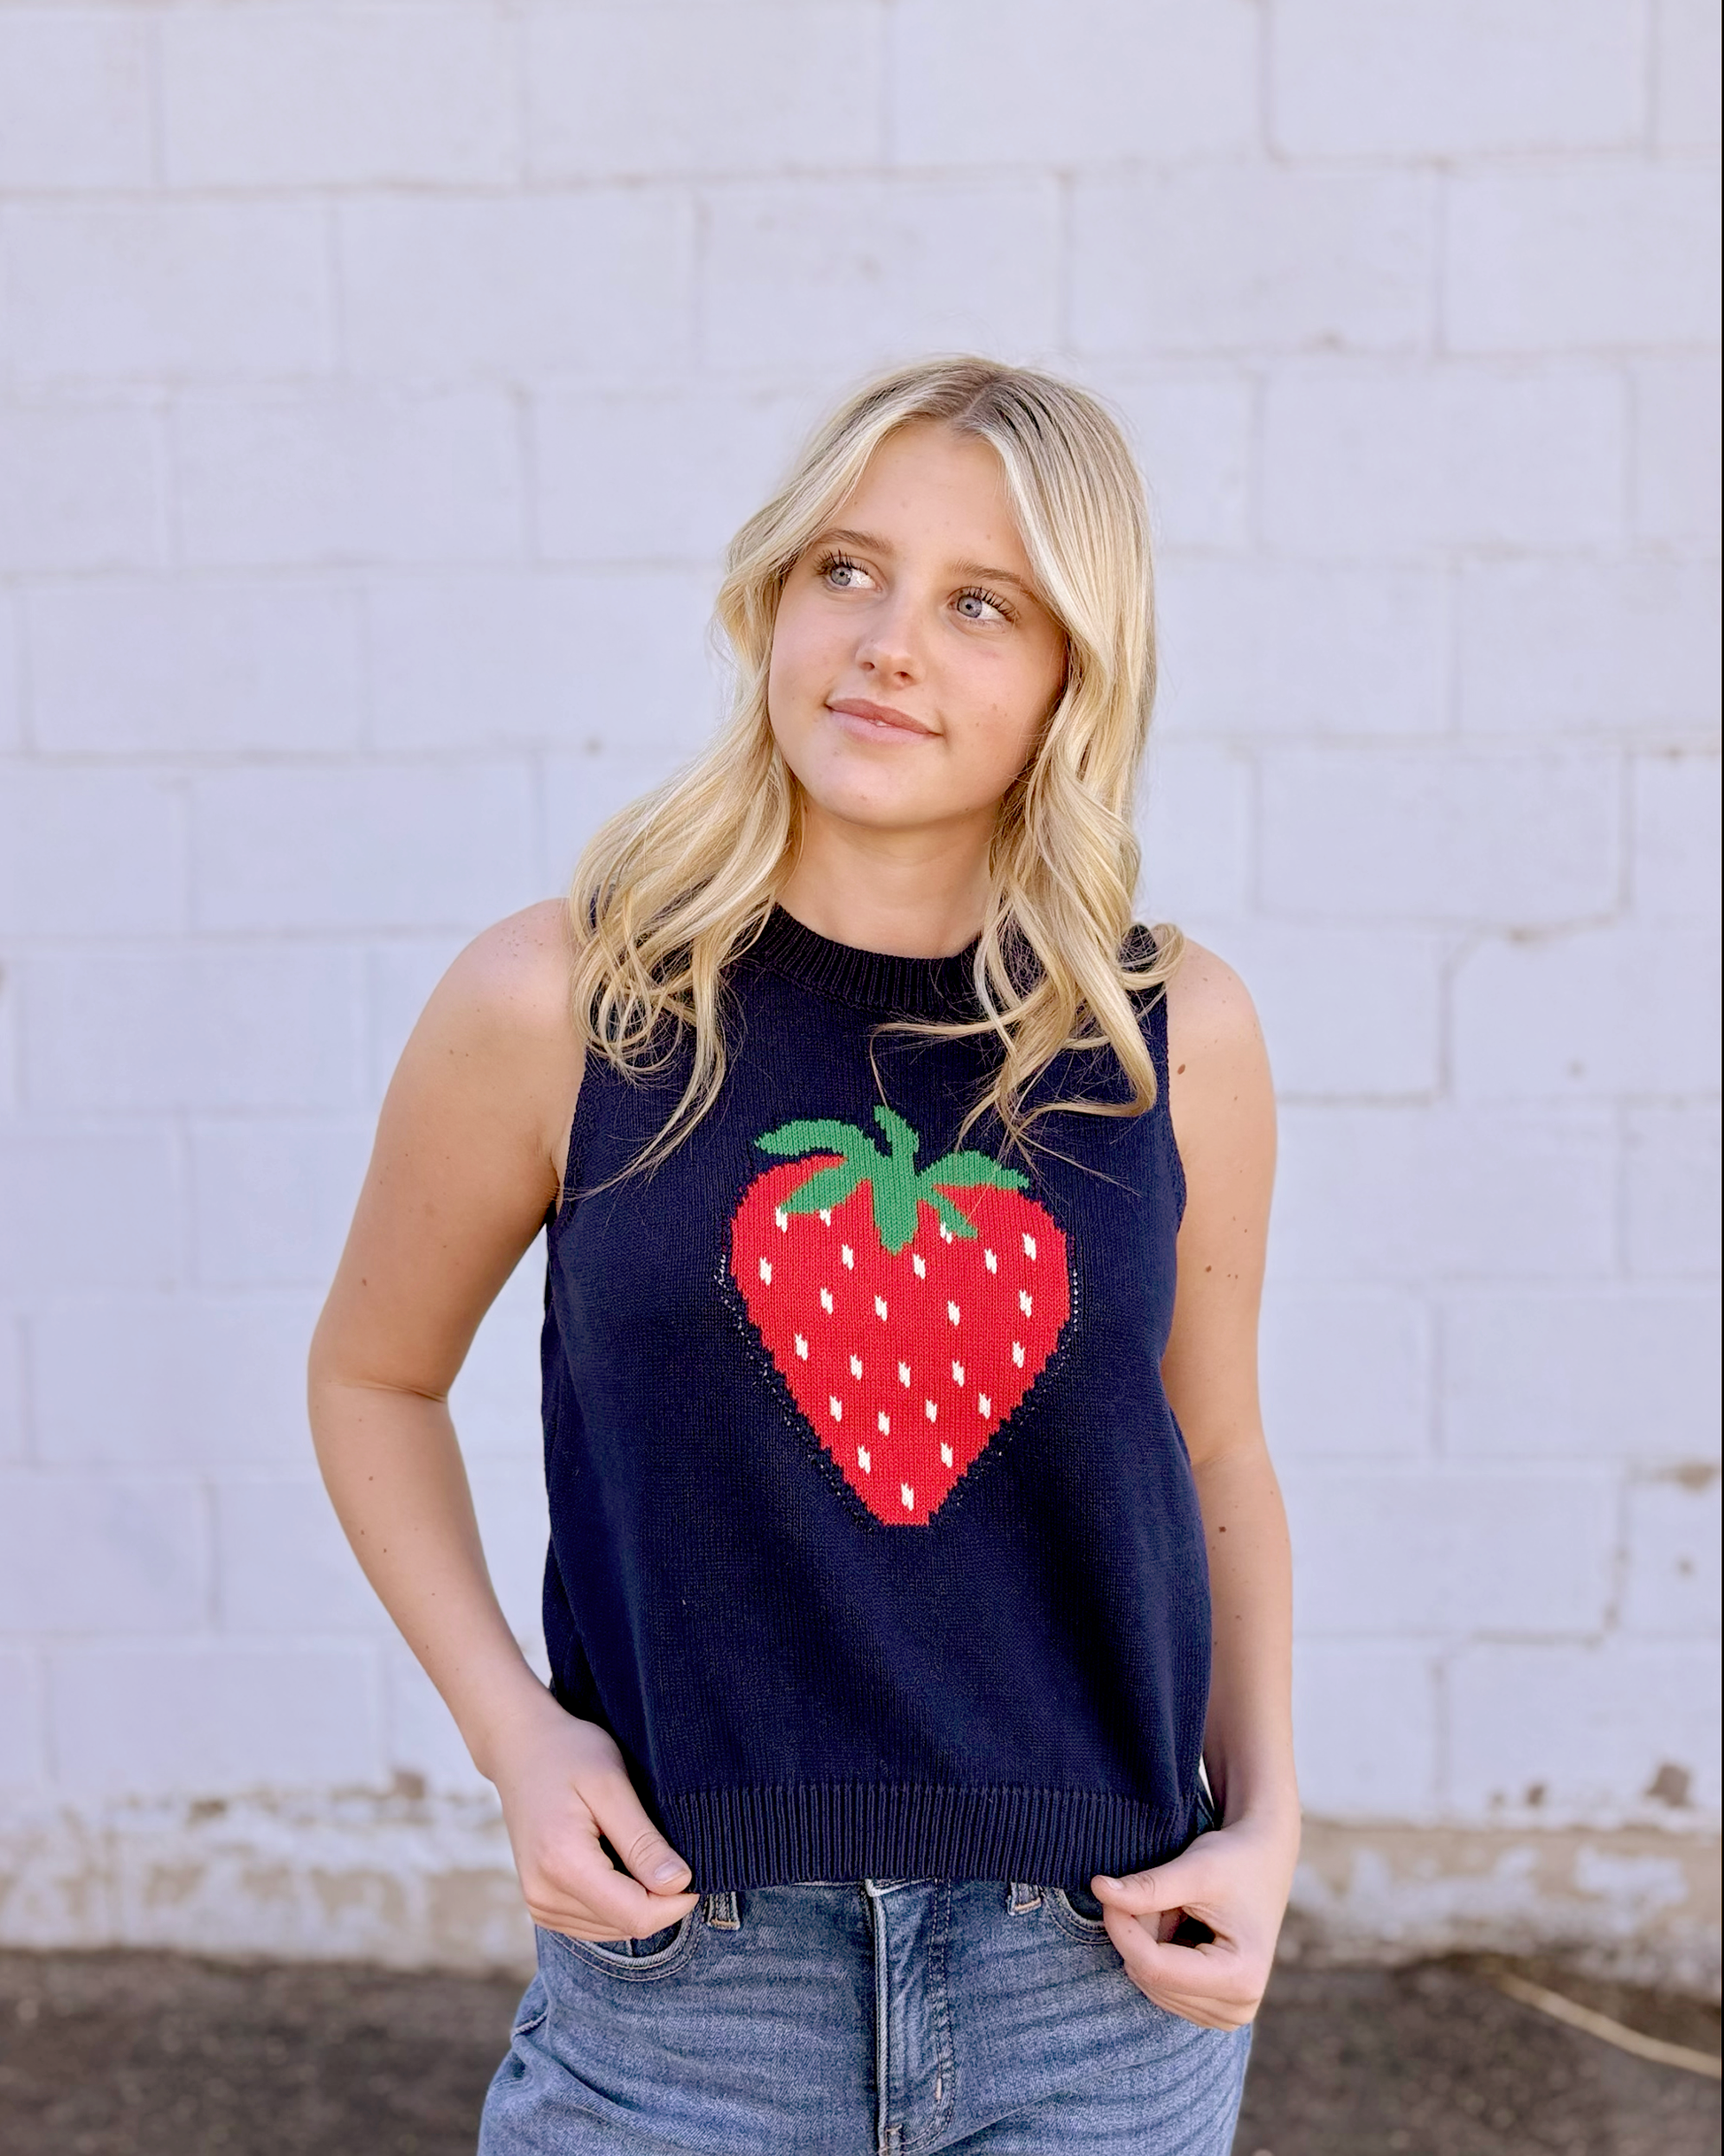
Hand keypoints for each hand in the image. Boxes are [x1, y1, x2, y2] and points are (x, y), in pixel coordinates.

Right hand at [487, 1695, 700, 1942]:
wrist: (521, 1750)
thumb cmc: (568, 1755)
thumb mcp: (611, 1784)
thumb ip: (643, 1841)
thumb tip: (678, 1885)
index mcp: (562, 1865)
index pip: (636, 1916)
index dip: (677, 1901)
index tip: (695, 1868)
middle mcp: (545, 1897)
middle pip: (627, 1925)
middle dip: (659, 1897)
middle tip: (663, 1846)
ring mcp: (540, 1906)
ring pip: (615, 1928)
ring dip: (638, 1899)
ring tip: (632, 1846)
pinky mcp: (543, 1907)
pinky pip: (597, 1923)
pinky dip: (618, 1900)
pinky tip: (616, 1860)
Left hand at [1090, 1810, 1297, 2029]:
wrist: (1262, 1863)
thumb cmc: (1234, 1861)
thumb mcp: (1195, 1869)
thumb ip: (1149, 1887)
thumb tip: (1098, 1889)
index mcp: (1241, 1977)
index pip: (1154, 1968)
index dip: (1122, 1929)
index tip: (1107, 1892)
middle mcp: (1236, 2008)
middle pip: (1150, 1978)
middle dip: (1140, 1933)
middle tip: (1161, 1893)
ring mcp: (1223, 2015)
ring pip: (1149, 1982)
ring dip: (1148, 1942)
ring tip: (1178, 1908)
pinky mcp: (1209, 2010)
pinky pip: (1158, 1985)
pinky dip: (1156, 1953)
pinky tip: (1181, 1927)